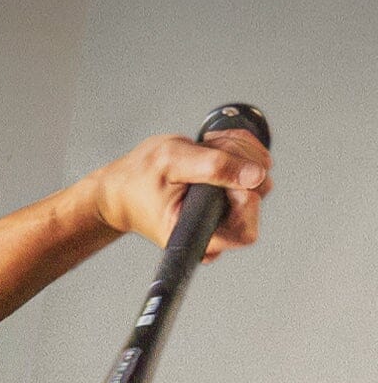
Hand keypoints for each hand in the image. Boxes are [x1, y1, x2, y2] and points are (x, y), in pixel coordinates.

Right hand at [85, 129, 270, 255]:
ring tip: (207, 148)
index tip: (228, 179)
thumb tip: (255, 175)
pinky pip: (253, 170)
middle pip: (258, 196)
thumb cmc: (138, 179)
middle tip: (212, 150)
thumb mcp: (173, 162)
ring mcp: (223, 214)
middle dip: (242, 162)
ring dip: (240, 152)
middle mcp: (214, 229)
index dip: (247, 201)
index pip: (244, 231)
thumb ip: (214, 167)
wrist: (122, 188)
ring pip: (259, 178)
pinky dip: (240, 150)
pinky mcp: (228, 198)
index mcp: (195, 234)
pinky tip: (215, 148)